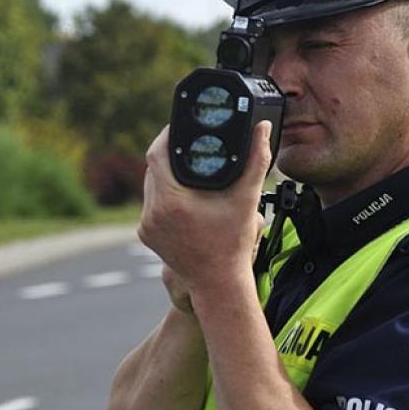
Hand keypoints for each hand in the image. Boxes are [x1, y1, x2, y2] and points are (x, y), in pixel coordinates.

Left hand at [138, 122, 272, 307]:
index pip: (157, 154)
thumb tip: (262, 127)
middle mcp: (152, 213)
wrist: (218, 283)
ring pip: (149, 185)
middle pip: (151, 168)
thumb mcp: (247, 198)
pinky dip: (162, 194)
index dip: (167, 135)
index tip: (180, 126)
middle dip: (168, 153)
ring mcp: (146, 225)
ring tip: (184, 163)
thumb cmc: (233, 243)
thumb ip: (256, 159)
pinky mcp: (146, 234)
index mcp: (171, 201)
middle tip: (186, 142)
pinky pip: (150, 204)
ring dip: (163, 173)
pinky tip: (179, 191)